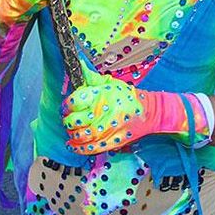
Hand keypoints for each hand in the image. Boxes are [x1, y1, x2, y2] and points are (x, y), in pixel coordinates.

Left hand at [61, 69, 208, 154]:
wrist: (148, 112)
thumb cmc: (127, 96)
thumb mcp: (110, 83)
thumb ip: (92, 77)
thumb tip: (80, 65)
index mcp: (99, 95)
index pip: (73, 101)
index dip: (66, 105)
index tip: (66, 107)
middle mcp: (100, 113)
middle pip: (73, 121)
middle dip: (67, 121)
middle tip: (68, 119)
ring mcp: (104, 129)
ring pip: (78, 136)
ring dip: (71, 135)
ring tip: (72, 131)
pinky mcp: (110, 142)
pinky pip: (88, 148)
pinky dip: (77, 148)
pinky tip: (73, 144)